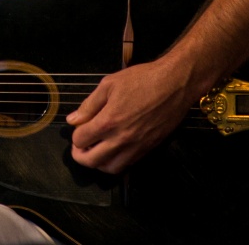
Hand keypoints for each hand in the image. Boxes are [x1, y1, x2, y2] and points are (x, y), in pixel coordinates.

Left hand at [65, 59, 196, 173]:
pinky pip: (128, 165)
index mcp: (108, 122)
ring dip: (98, 162)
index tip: (79, 126)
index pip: (80, 139)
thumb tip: (73, 119)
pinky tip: (114, 149)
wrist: (175, 84)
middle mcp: (121, 139)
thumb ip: (89, 105)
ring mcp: (136, 147)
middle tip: (80, 145)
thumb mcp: (109, 84)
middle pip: (92, 161)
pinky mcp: (149, 149)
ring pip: (110, 168)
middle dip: (80, 155)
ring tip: (96, 149)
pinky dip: (116, 162)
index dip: (76, 133)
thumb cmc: (142, 79)